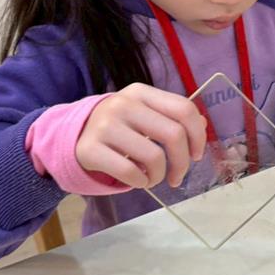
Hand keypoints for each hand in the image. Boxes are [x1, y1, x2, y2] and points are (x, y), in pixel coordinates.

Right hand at [76, 83, 206, 188]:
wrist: (73, 135)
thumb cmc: (119, 126)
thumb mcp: (144, 114)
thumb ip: (172, 117)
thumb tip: (202, 125)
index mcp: (141, 92)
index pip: (184, 109)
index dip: (198, 136)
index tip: (195, 155)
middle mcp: (123, 104)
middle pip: (174, 134)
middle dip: (182, 162)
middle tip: (177, 176)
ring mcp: (105, 125)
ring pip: (154, 157)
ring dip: (159, 175)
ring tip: (153, 177)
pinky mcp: (90, 149)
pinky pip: (130, 172)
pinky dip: (141, 182)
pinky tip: (138, 180)